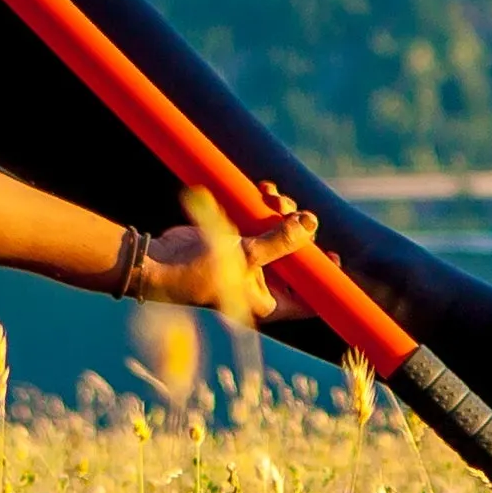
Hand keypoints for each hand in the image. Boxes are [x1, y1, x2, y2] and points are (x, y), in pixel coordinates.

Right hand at [145, 200, 319, 320]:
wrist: (156, 262)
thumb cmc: (196, 272)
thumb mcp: (244, 256)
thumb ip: (280, 242)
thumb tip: (311, 223)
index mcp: (267, 302)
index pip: (308, 297)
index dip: (324, 277)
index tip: (335, 256)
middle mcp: (261, 284)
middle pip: (296, 258)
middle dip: (297, 231)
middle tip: (291, 210)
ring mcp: (248, 263)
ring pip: (278, 235)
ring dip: (280, 213)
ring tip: (272, 196)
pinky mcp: (236, 243)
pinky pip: (259, 224)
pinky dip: (263, 207)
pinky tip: (263, 190)